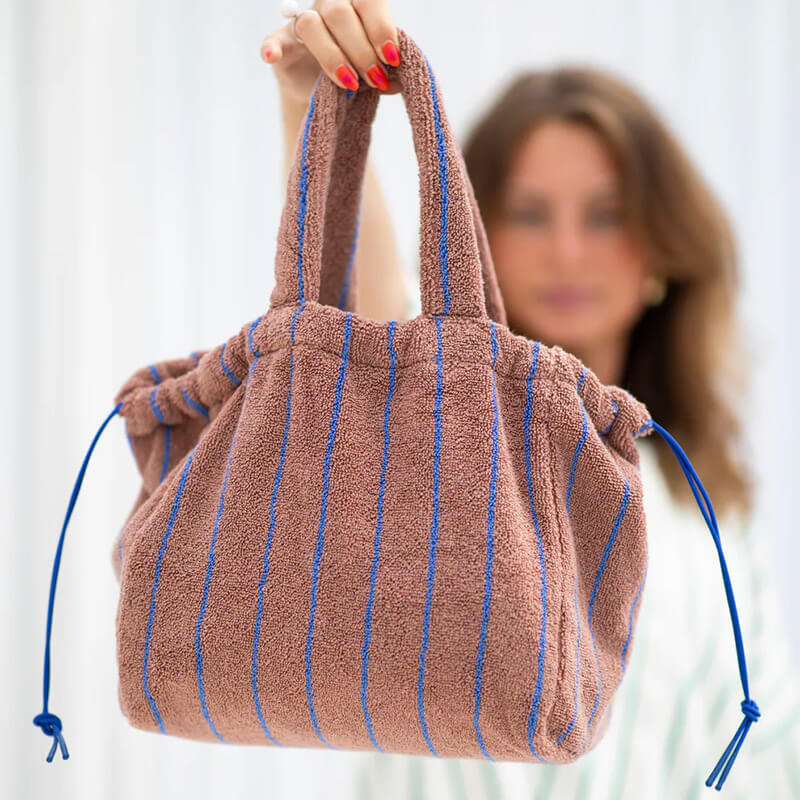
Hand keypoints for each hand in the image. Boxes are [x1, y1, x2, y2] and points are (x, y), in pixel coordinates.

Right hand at [260, 0, 401, 107]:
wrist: (325, 90)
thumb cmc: (356, 70)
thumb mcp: (376, 69)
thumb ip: (388, 71)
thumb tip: (400, 83)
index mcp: (356, 4)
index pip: (368, 1)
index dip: (381, 27)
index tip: (393, 58)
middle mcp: (327, 6)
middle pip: (340, 13)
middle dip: (362, 50)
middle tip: (376, 79)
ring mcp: (302, 24)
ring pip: (311, 25)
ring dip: (333, 56)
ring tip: (351, 84)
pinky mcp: (281, 45)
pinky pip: (273, 40)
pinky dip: (272, 48)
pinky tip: (272, 56)